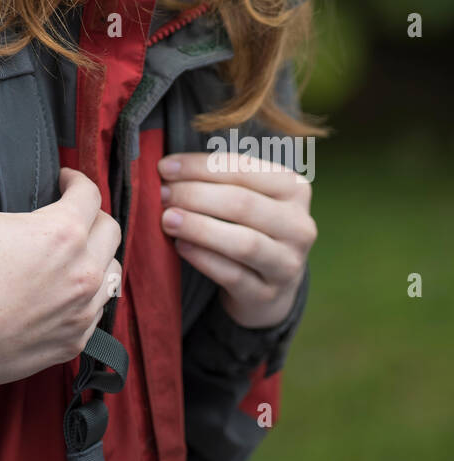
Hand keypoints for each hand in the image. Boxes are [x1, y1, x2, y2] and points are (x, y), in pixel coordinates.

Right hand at [0, 167, 122, 392]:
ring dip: (96, 256)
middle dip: (91, 215)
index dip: (75, 180)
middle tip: (67, 214)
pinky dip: (86, 294)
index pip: (90, 193)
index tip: (62, 181)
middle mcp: (83, 271)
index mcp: (62, 233)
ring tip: (71, 255)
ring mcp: (82, 309)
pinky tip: (62, 291)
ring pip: (111, 270)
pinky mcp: (75, 340)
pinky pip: (97, 309)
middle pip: (110, 229)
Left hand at [157, 152, 315, 328]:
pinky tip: (180, 246)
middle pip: (242, 203)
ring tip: (167, 219)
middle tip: (162, 194)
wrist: (270, 285)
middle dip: (194, 195)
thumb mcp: (247, 196)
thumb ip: (217, 179)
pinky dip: (203, 258)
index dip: (199, 166)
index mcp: (294, 189)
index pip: (243, 168)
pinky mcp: (268, 294)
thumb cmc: (249, 227)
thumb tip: (168, 169)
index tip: (164, 167)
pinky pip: (232, 275)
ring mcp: (287, 263)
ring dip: (198, 227)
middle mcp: (298, 225)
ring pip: (243, 242)